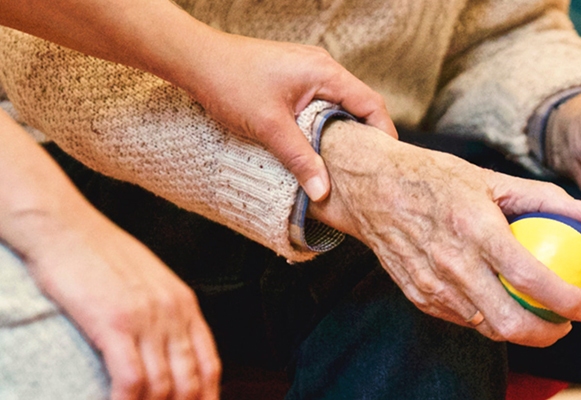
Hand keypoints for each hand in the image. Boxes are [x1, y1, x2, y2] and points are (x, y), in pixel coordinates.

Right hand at [15, 211, 220, 399]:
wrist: (62, 226)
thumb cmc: (94, 251)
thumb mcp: (145, 279)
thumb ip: (161, 311)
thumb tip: (164, 346)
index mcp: (183, 303)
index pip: (209, 365)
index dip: (206, 398)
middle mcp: (172, 313)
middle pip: (191, 383)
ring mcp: (146, 318)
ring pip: (163, 388)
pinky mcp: (115, 323)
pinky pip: (131, 380)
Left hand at [172, 33, 397, 201]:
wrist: (195, 59)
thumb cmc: (230, 82)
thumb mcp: (269, 127)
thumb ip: (300, 159)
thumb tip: (323, 192)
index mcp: (325, 72)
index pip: (371, 104)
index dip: (383, 135)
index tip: (386, 164)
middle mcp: (321, 67)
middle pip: (358, 105)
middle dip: (364, 138)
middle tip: (366, 171)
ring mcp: (306, 70)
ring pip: (337, 105)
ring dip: (340, 132)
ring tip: (342, 165)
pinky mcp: (291, 77)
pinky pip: (319, 103)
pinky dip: (322, 124)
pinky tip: (314, 147)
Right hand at [308, 121, 580, 346]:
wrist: (370, 188)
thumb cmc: (435, 178)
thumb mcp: (491, 178)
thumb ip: (545, 198)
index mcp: (475, 229)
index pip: (529, 277)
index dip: (566, 300)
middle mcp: (453, 263)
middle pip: (509, 321)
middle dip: (548, 334)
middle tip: (568, 323)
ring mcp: (432, 285)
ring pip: (486, 327)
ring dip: (520, 330)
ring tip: (542, 318)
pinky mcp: (419, 296)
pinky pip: (463, 319)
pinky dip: (488, 318)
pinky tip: (504, 306)